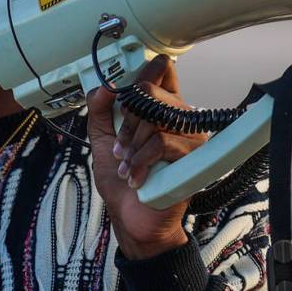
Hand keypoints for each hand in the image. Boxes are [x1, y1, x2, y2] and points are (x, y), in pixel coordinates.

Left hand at [86, 55, 207, 259]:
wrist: (132, 220)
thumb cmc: (123, 183)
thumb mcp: (102, 141)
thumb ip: (100, 111)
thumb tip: (105, 86)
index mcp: (161, 110)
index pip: (162, 72)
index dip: (144, 71)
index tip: (123, 92)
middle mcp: (180, 119)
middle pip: (151, 91)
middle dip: (127, 120)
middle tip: (121, 146)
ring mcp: (190, 138)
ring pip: (154, 118)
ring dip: (131, 146)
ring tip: (128, 166)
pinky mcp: (192, 158)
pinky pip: (161, 142)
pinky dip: (140, 161)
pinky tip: (137, 177)